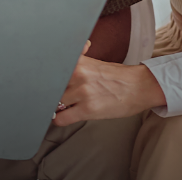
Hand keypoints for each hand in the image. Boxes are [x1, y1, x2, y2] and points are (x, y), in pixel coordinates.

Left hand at [52, 54, 166, 125]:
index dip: (43, 77)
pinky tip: (61, 117)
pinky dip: (58, 119)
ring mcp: (82, 93)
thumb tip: (66, 62)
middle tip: (51, 95)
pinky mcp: (88, 110)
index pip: (51, 69)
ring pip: (54, 102)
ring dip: (55, 106)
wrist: (141, 87)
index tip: (40, 81)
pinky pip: (61, 118)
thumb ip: (78, 62)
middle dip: (50, 92)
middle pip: (50, 86)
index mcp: (79, 63)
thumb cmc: (120, 77)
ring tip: (60, 105)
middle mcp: (79, 76)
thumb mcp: (95, 63)